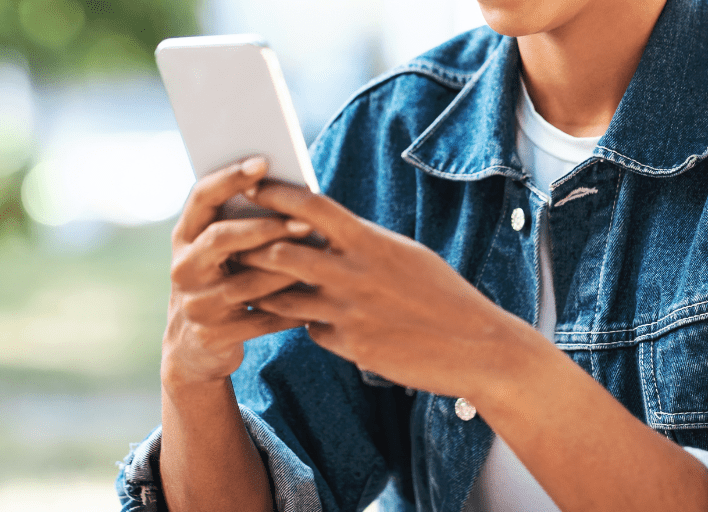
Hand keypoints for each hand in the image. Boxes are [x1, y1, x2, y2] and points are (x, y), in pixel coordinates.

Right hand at [163, 157, 312, 386]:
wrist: (193, 350)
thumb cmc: (221, 284)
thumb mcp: (219, 254)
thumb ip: (240, 224)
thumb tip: (292, 190)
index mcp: (184, 237)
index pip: (201, 197)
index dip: (229, 178)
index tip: (263, 161)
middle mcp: (183, 267)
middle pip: (221, 238)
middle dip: (266, 228)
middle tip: (306, 222)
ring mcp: (195, 304)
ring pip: (247, 283)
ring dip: (286, 272)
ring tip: (319, 260)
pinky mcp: (212, 335)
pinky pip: (260, 319)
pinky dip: (291, 311)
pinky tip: (317, 302)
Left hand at [238, 181, 539, 398]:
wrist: (477, 347)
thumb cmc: (442, 295)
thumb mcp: (405, 255)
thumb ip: (363, 242)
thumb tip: (329, 229)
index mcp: (369, 240)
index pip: (309, 207)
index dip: (274, 194)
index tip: (250, 187)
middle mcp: (353, 272)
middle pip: (279, 251)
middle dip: (251, 248)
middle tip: (231, 244)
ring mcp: (348, 311)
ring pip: (282, 296)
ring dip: (265, 291)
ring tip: (249, 285)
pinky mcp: (350, 345)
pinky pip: (309, 329)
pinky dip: (304, 324)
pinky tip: (306, 322)